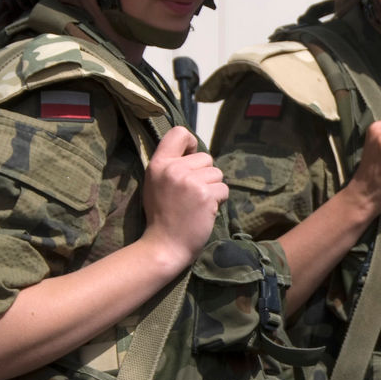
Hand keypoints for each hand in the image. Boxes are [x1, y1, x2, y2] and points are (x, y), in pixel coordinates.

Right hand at [141, 126, 227, 267]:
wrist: (164, 246)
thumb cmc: (162, 216)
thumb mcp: (156, 184)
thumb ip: (172, 166)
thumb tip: (194, 152)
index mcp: (159, 164)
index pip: (179, 133)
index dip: (191, 143)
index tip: (191, 157)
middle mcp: (174, 169)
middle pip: (206, 157)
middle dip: (205, 174)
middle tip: (191, 195)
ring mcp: (190, 182)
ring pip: (217, 174)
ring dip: (213, 189)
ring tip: (196, 204)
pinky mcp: (206, 195)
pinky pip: (223, 189)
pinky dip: (218, 200)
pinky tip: (204, 212)